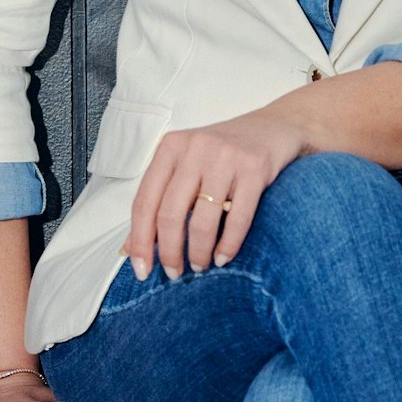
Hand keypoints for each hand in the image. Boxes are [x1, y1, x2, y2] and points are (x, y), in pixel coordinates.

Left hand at [124, 102, 307, 280]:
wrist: (272, 127)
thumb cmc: (221, 153)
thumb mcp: (185, 166)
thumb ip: (159, 200)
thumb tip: (130, 249)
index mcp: (170, 147)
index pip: (144, 201)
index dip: (140, 241)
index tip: (141, 270)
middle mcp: (194, 149)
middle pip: (170, 213)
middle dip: (169, 252)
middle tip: (174, 273)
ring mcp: (225, 158)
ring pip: (202, 220)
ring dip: (198, 253)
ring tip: (200, 266)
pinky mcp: (255, 169)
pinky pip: (238, 219)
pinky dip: (228, 246)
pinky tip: (223, 258)